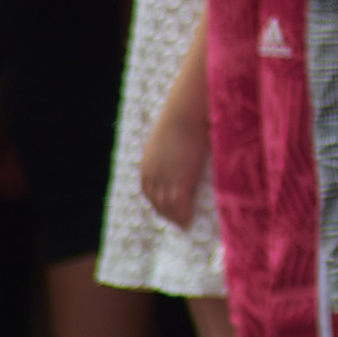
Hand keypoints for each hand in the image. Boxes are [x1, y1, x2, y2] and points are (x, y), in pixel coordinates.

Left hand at [140, 70, 208, 228]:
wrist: (184, 113)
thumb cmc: (183, 117)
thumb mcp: (169, 136)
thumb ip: (172, 147)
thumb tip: (183, 148)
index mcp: (148, 163)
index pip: (148, 190)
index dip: (156, 201)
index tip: (165, 208)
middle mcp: (152, 174)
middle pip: (155, 201)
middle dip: (164, 213)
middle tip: (175, 220)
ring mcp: (165, 179)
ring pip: (166, 206)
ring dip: (174, 217)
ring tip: (183, 223)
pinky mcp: (180, 181)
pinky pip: (179, 205)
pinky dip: (183, 215)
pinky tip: (190, 220)